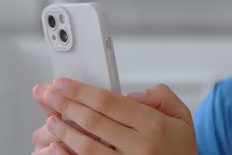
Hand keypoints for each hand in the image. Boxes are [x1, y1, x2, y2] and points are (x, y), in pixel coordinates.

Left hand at [37, 78, 197, 154]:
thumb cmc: (181, 148)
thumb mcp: (182, 116)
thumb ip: (160, 96)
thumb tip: (131, 94)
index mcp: (154, 126)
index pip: (110, 102)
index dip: (82, 91)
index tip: (64, 83)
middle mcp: (140, 147)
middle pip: (94, 122)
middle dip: (66, 105)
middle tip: (49, 94)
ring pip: (87, 147)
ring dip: (64, 131)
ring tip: (51, 118)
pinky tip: (56, 147)